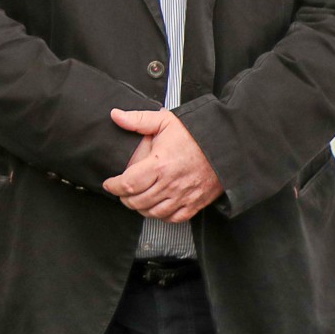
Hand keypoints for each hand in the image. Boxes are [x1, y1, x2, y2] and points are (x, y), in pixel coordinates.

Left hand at [102, 108, 221, 221]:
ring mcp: (183, 196)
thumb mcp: (164, 120)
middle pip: (138, 201)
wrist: (225, 144)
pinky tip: (156, 207)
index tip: (109, 184)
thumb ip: (138, 119)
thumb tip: (116, 115)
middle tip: (121, 192)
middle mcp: (171, 184)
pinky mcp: (195, 203)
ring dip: (140, 208)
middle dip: (124, 198)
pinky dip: (161, 216)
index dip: (114, 187)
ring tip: (135, 199)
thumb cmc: (196, 134)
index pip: (128, 184)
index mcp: (160, 165)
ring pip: (153, 213)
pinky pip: (173, 218)